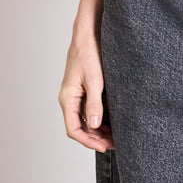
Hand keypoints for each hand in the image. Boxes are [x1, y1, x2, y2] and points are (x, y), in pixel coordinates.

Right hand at [60, 29, 114, 151]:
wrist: (87, 35)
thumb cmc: (88, 54)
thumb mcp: (95, 80)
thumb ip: (94, 104)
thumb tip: (96, 126)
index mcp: (68, 99)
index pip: (74, 129)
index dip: (88, 141)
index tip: (104, 147)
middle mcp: (69, 100)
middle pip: (79, 128)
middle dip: (95, 139)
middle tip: (114, 144)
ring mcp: (75, 96)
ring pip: (85, 121)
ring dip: (98, 131)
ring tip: (115, 136)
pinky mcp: (82, 91)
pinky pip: (88, 111)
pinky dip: (99, 120)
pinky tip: (111, 122)